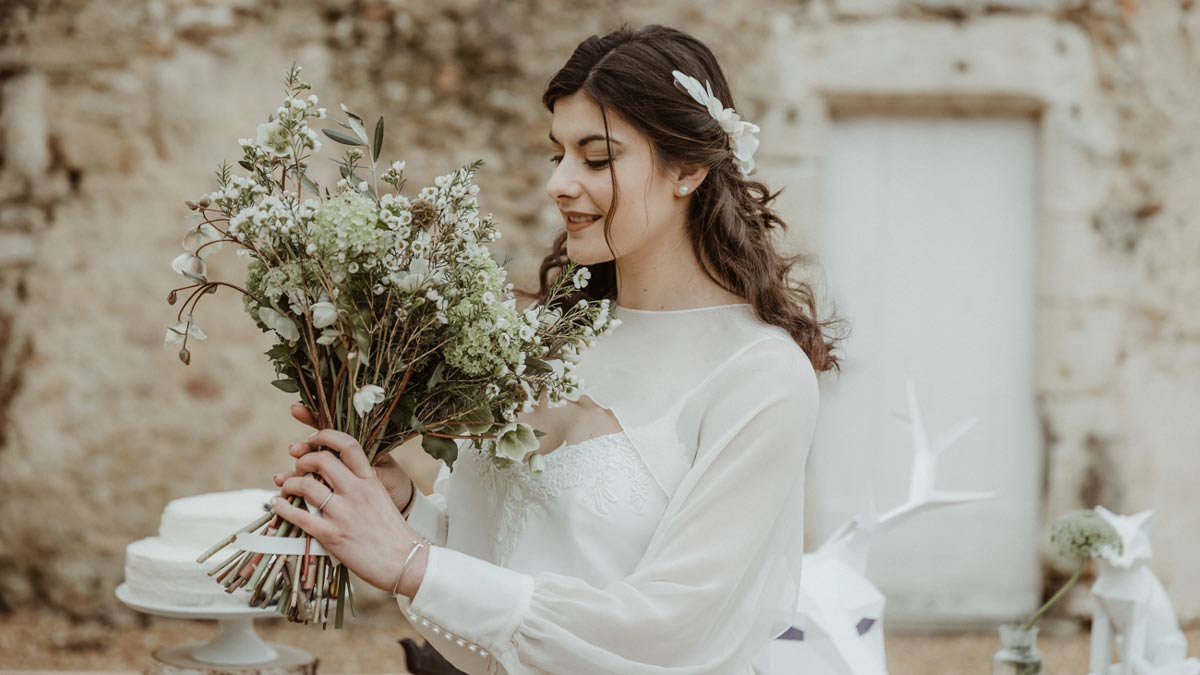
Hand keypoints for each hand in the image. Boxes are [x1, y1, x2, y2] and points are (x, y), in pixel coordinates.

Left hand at [271, 427, 426, 593]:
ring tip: (287, 487)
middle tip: (300, 467)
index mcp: (371, 481)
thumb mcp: (382, 499)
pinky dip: (283, 507)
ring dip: (290, 483)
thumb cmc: (393, 534)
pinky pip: (298, 515)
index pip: (348, 445)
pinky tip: (279, 505)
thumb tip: (336, 476)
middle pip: (321, 460)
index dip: (325, 436)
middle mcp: (357, 492)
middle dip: (304, 460)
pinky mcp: (332, 535)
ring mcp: (343, 513)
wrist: (405, 562)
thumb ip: (362, 485)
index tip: (313, 439)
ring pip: (306, 485)